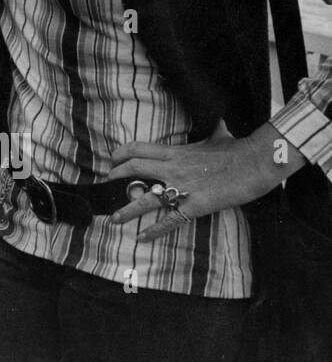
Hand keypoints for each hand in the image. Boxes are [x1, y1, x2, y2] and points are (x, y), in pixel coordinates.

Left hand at [107, 121, 298, 240]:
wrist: (257, 162)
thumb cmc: (239, 149)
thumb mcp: (219, 135)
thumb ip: (212, 131)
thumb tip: (219, 123)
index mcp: (176, 151)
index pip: (138, 149)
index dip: (121, 154)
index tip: (112, 160)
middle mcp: (173, 168)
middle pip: (134, 168)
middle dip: (115, 176)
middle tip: (105, 184)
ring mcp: (183, 187)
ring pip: (146, 198)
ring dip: (127, 209)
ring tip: (113, 219)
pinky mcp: (196, 205)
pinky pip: (170, 220)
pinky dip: (154, 231)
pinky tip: (141, 237)